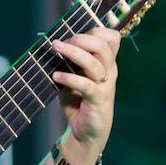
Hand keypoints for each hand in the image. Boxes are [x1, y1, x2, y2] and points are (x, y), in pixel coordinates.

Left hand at [50, 26, 119, 164]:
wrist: (84, 133)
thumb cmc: (78, 102)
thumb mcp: (74, 77)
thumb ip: (70, 61)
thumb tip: (53, 43)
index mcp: (106, 63)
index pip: (112, 37)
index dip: (95, 31)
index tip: (74, 34)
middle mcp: (109, 71)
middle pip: (103, 45)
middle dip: (81, 39)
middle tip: (60, 43)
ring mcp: (105, 85)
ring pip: (95, 62)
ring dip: (73, 53)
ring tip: (55, 49)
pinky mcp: (98, 100)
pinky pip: (86, 84)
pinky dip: (70, 78)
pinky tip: (56, 76)